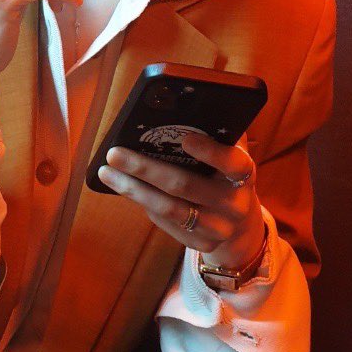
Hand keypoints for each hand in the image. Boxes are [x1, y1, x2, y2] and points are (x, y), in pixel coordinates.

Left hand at [98, 131, 266, 270]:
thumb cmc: (225, 173)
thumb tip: (181, 108)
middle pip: (185, 186)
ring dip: (134, 189)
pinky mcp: (201, 243)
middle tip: (115, 153)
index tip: (185, 139)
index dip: (211, 151)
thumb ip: (215, 135)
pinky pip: (166, 223)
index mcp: (244, 174)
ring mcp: (218, 228)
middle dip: (145, 168)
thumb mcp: (229, 154)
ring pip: (169, 209)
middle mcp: (235, 205)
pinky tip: (127, 189)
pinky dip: (144, 203)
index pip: (233, 162)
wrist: (240, 220)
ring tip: (108, 173)